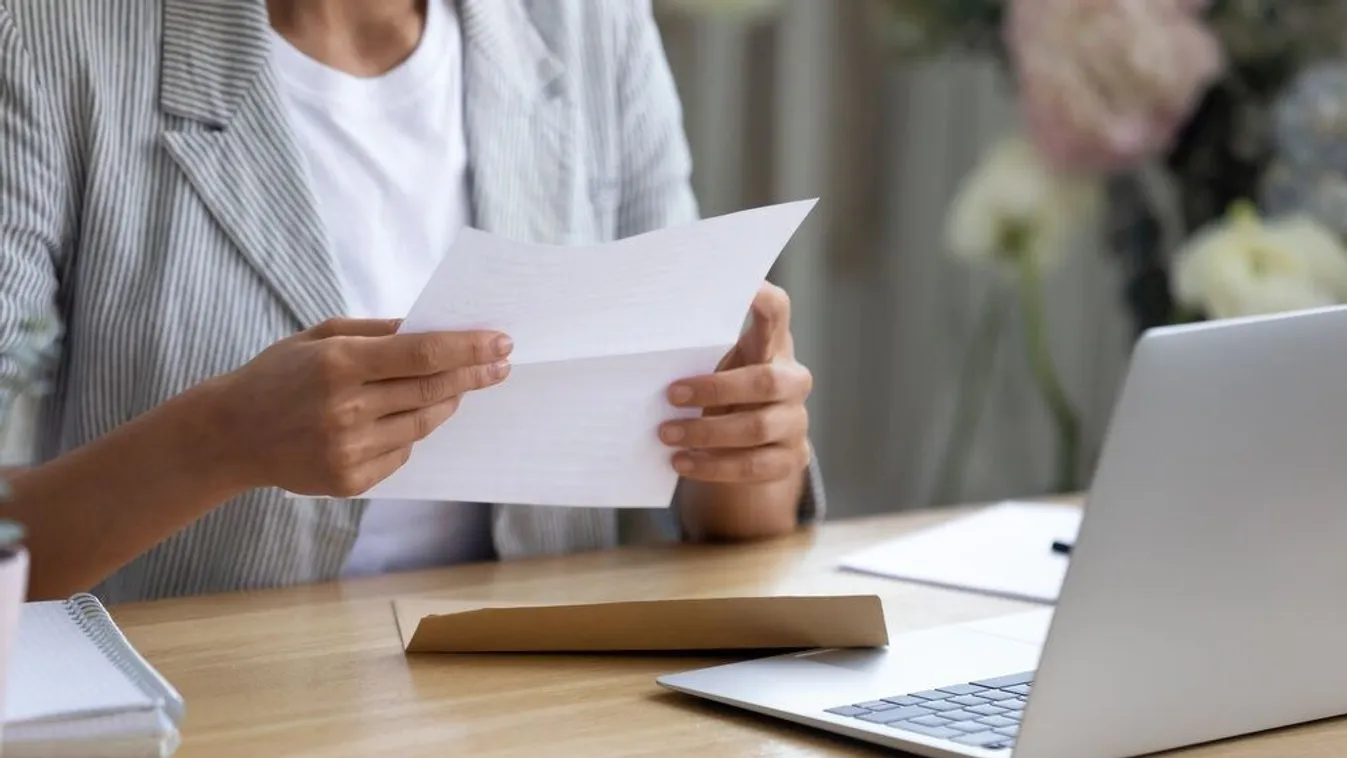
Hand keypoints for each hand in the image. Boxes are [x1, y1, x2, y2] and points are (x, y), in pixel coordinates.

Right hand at [209, 318, 511, 496]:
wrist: (230, 435)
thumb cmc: (281, 375)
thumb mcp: (321, 337)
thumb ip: (379, 332)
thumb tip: (437, 329)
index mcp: (339, 364)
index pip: (423, 354)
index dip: (468, 348)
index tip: (502, 342)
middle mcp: (346, 409)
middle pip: (432, 390)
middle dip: (474, 376)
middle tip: (500, 364)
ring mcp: (348, 450)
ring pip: (423, 424)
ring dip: (446, 403)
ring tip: (456, 388)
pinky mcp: (350, 481)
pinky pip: (402, 453)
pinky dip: (409, 433)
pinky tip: (396, 419)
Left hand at [660, 282, 812, 484]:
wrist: (753, 446)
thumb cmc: (725, 392)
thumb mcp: (717, 367)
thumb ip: (699, 354)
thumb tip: (638, 339)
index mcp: (773, 346)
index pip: (778, 313)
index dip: (763, 299)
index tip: (742, 286)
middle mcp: (793, 380)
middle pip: (765, 382)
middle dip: (715, 390)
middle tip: (670, 394)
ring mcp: (796, 421)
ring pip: (757, 428)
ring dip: (706, 433)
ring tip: (666, 434)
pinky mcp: (792, 458)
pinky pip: (753, 466)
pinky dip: (713, 466)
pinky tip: (683, 462)